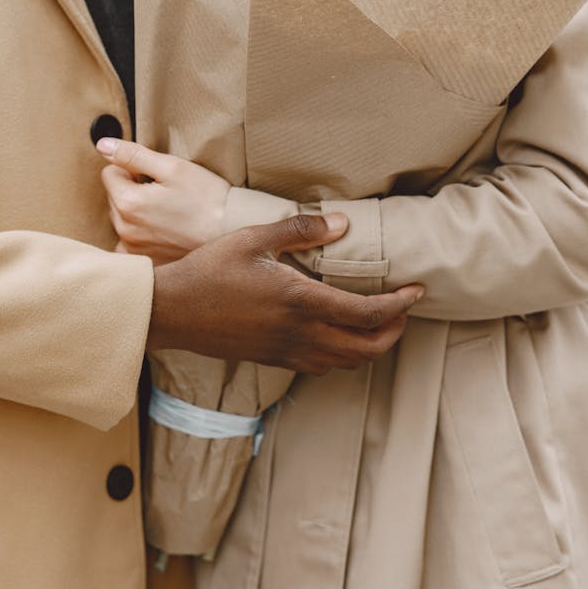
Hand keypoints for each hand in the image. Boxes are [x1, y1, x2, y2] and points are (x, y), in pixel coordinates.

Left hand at [97, 138, 229, 263]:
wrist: (232, 230)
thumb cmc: (206, 196)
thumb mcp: (172, 167)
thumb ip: (132, 155)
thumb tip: (102, 146)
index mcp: (128, 203)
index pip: (109, 174)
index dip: (131, 169)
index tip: (154, 175)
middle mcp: (125, 230)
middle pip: (114, 197)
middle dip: (132, 190)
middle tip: (165, 193)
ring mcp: (135, 249)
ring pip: (122, 219)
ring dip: (136, 211)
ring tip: (167, 211)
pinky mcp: (147, 262)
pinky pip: (130, 243)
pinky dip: (141, 234)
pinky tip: (164, 231)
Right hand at [148, 212, 423, 374]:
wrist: (172, 312)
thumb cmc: (209, 271)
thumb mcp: (254, 239)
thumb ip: (301, 231)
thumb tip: (341, 223)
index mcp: (301, 302)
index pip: (369, 314)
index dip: (401, 305)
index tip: (416, 291)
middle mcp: (299, 334)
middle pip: (367, 349)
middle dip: (394, 332)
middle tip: (402, 310)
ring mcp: (286, 351)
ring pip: (346, 362)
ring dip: (369, 346)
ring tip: (375, 322)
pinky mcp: (272, 359)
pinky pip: (320, 365)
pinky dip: (341, 354)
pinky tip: (335, 333)